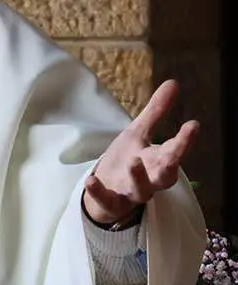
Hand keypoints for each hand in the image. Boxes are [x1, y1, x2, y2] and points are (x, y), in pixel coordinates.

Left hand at [83, 79, 198, 223]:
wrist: (107, 191)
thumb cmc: (127, 159)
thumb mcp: (139, 132)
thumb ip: (156, 111)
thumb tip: (174, 82)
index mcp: (156, 159)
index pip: (174, 150)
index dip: (184, 140)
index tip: (193, 125)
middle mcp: (148, 178)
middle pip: (164, 175)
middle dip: (169, 165)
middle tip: (172, 157)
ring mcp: (129, 192)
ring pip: (140, 190)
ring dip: (138, 177)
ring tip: (133, 162)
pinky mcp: (110, 202)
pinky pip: (105, 199)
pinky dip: (98, 191)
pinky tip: (91, 181)